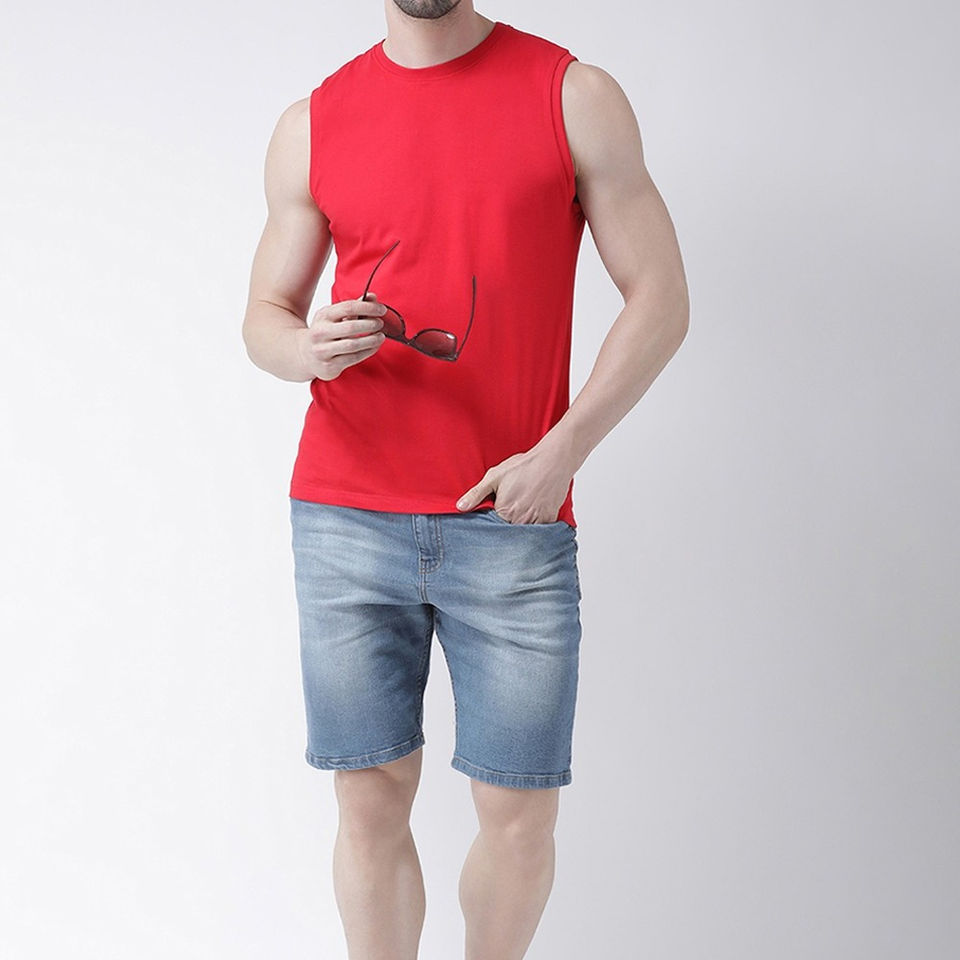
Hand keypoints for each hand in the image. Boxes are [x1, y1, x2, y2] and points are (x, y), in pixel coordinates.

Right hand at [297, 292, 387, 380]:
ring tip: (381, 336)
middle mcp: (320, 333)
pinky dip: (367, 351)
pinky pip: (353, 358)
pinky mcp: (329, 366)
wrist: (304, 354)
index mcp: (323, 316)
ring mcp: (323, 350)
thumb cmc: (324, 332)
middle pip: (351, 327)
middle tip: (380, 323)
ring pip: (353, 345)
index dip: (368, 308)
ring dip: (371, 340)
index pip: (348, 308)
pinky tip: (375, 347)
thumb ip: (353, 307)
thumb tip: (372, 297)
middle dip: (370, 324)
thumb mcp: (334, 316)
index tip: (381, 309)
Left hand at [456, 439, 575, 523]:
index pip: (492, 528)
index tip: (493, 516)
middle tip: (510, 510)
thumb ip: (476, 494)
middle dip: (505, 526)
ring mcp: (536, 522)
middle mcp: (519, 521)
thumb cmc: (523, 467)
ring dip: (520, 527)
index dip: (491, 523)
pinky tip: (534, 511)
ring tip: (522, 510)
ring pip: (523, 534)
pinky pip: (540, 530)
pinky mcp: (549, 520)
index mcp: (503, 513)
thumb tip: (460, 507)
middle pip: (508, 532)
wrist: (553, 461)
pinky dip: (535, 526)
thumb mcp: (495, 476)